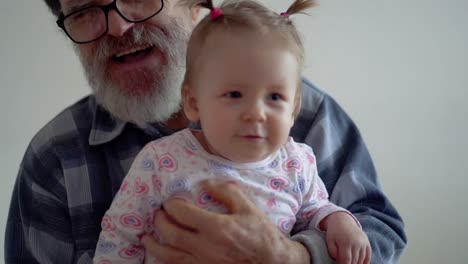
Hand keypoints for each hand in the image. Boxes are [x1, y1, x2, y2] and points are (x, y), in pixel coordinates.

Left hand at [141, 180, 310, 263]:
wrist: (272, 263)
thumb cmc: (261, 235)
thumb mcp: (247, 207)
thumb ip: (226, 192)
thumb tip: (205, 183)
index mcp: (215, 227)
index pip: (181, 212)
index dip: (172, 204)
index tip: (171, 200)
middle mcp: (204, 247)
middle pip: (170, 233)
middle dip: (160, 221)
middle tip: (158, 213)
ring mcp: (202, 263)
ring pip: (168, 255)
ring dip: (154, 245)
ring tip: (146, 238)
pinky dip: (167, 261)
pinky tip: (164, 256)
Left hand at [321, 212, 370, 263]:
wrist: (343, 220)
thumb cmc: (334, 231)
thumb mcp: (330, 240)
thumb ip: (332, 251)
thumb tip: (338, 260)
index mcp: (345, 242)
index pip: (346, 260)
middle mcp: (356, 242)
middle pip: (354, 260)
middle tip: (345, 263)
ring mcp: (363, 242)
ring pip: (361, 259)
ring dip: (357, 263)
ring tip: (351, 263)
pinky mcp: (367, 242)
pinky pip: (368, 255)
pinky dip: (366, 261)